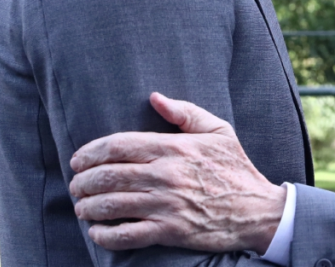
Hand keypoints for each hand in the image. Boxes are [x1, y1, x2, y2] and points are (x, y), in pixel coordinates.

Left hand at [69, 92, 284, 253]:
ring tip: (83, 207)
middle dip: (83, 181)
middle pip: (108, 175)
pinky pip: (126, 235)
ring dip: (88, 207)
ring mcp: (167, 205)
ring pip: (111, 205)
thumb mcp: (219, 131)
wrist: (257, 209)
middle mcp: (166, 175)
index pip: (118, 145)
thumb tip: (155, 97)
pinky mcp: (170, 231)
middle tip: (76, 185)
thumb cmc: (236, 168)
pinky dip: (104, 235)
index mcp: (175, 147)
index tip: (78, 160)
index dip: (90, 152)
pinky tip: (98, 231)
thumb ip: (186, 112)